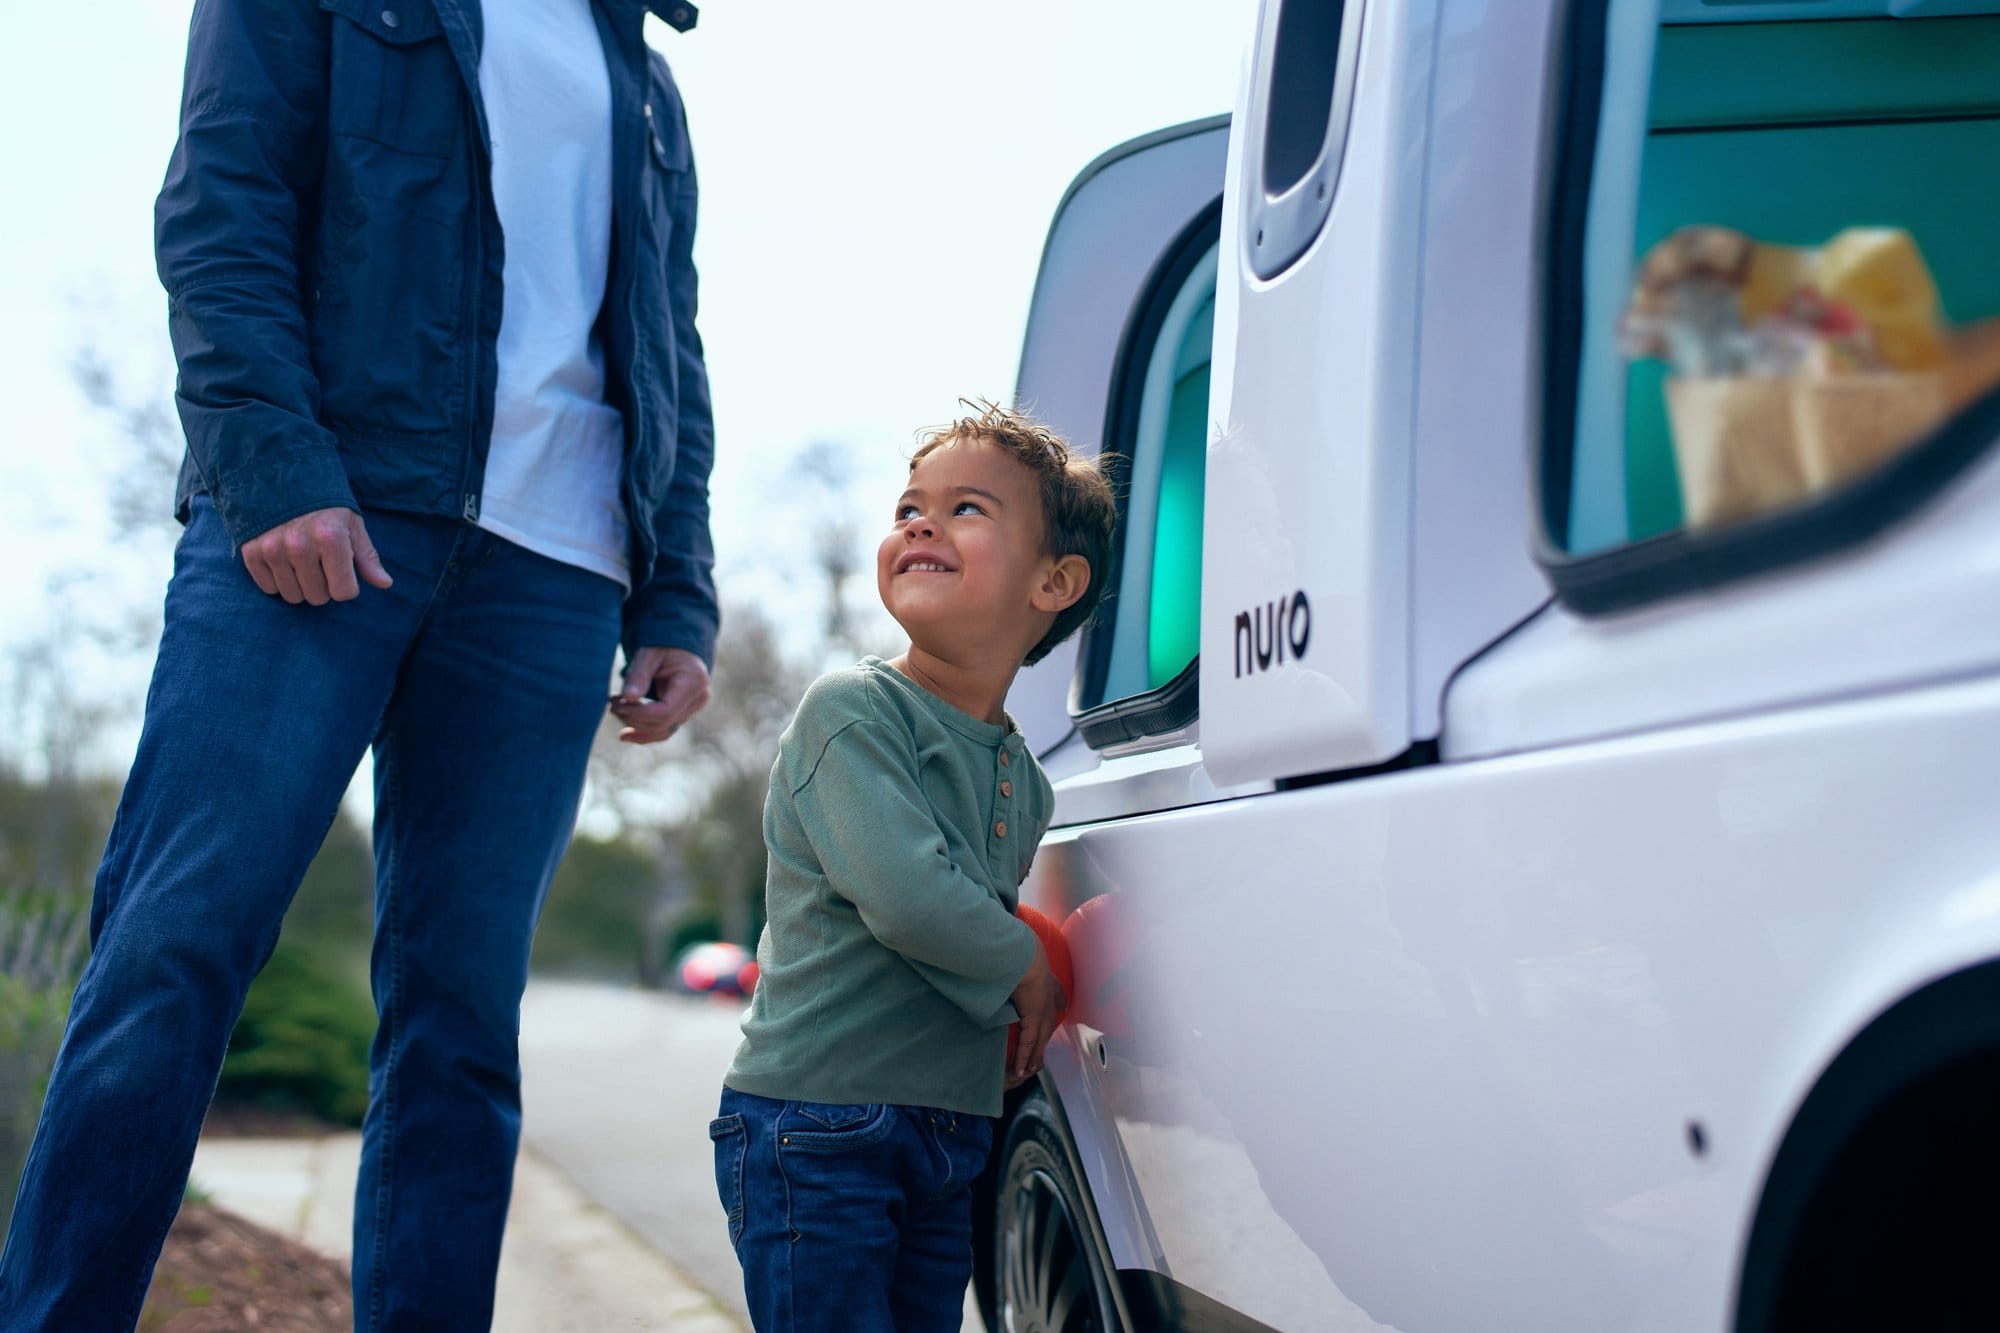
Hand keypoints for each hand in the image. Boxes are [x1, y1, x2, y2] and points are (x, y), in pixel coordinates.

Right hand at [241, 507, 391, 604]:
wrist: (279, 478)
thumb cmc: (324, 505)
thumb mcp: (351, 524)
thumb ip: (367, 556)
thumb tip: (385, 584)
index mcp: (331, 538)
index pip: (344, 593)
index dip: (347, 585)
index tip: (343, 570)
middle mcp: (299, 546)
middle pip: (318, 598)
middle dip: (324, 586)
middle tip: (320, 564)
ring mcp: (272, 549)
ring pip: (293, 597)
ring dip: (300, 585)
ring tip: (301, 561)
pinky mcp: (251, 552)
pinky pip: (269, 588)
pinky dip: (277, 580)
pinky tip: (282, 561)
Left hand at [610, 646, 710, 743]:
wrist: (677, 643)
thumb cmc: (662, 644)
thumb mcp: (648, 654)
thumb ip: (639, 675)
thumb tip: (628, 698)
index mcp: (693, 682)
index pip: (664, 712)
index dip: (637, 714)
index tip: (616, 704)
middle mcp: (698, 699)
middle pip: (663, 724)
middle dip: (633, 719)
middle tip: (612, 704)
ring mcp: (694, 707)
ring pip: (663, 731)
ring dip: (636, 726)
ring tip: (616, 712)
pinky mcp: (686, 712)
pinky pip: (665, 729)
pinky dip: (645, 732)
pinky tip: (626, 734)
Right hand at [1007, 943, 1063, 1087]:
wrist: (1023, 956)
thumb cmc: (1018, 950)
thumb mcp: (1018, 950)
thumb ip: (1012, 951)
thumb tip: (1003, 944)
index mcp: (1046, 977)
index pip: (1056, 992)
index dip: (1058, 999)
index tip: (1061, 1004)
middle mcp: (1048, 996)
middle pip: (1048, 1023)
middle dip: (1043, 1040)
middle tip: (1039, 1055)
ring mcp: (1043, 1010)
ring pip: (1039, 1038)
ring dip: (1033, 1054)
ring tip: (1028, 1069)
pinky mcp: (1034, 1019)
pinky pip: (1029, 1043)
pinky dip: (1025, 1057)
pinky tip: (1021, 1069)